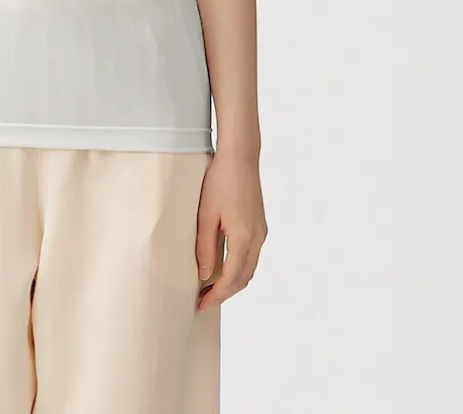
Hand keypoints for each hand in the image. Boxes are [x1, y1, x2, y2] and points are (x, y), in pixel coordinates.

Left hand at [195, 149, 266, 311]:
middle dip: (224, 293)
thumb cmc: (220, 181)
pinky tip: (223, 266)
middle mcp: (257, 239)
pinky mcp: (260, 225)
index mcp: (244, 238)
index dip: (216, 296)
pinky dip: (238, 268)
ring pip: (249, 269)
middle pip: (243, 279)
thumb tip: (205, 275)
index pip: (231, 279)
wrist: (240, 157)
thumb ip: (205, 247)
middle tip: (203, 301)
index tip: (201, 305)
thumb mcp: (206, 215)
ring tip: (210, 287)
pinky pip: (251, 256)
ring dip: (232, 282)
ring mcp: (261, 232)